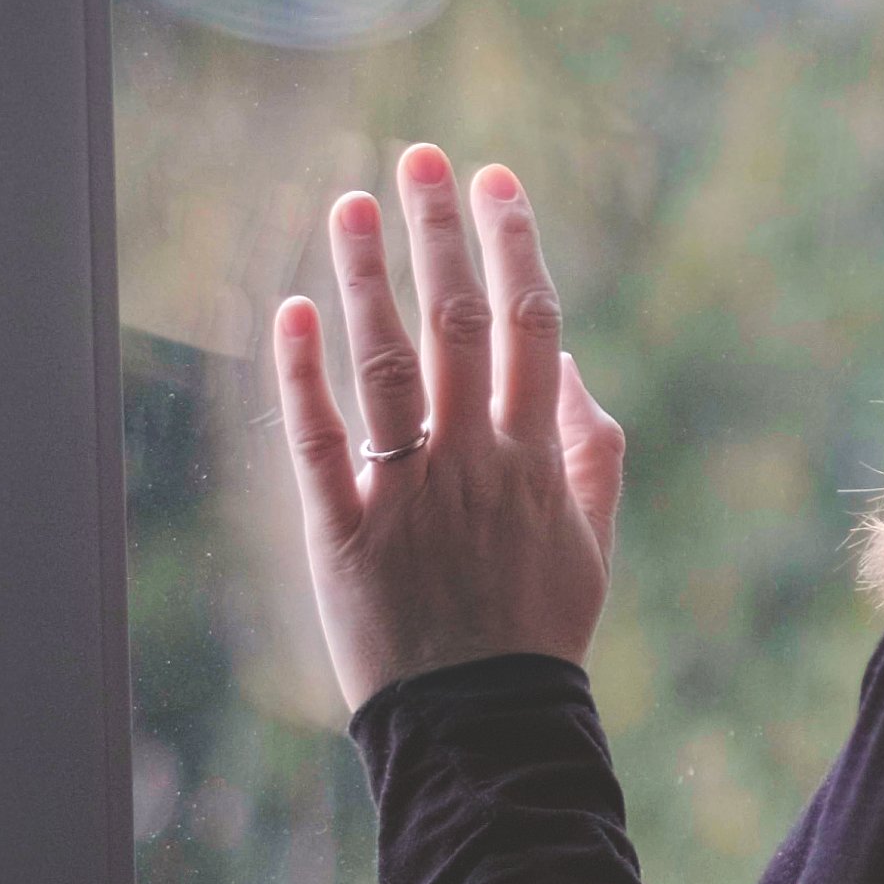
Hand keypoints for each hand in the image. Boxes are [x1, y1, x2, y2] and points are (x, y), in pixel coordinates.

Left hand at [275, 143, 626, 711]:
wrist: (482, 728)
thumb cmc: (538, 630)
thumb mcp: (591, 542)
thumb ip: (592, 449)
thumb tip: (568, 363)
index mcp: (535, 458)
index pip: (531, 326)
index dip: (515, 245)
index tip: (496, 180)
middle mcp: (472, 463)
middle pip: (457, 325)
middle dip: (439, 232)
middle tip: (420, 155)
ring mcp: (407, 496)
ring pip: (385, 366)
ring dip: (366, 277)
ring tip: (348, 201)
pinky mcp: (344, 536)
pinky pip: (318, 442)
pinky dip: (302, 373)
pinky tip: (291, 308)